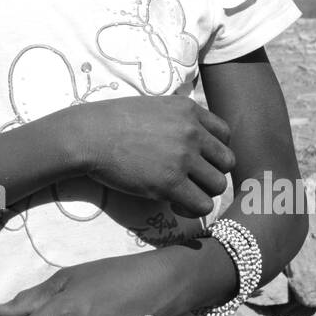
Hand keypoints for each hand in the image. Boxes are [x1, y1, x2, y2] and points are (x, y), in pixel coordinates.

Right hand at [76, 94, 234, 218]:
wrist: (88, 135)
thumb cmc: (111, 121)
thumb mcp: (153, 107)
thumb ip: (177, 118)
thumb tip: (189, 135)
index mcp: (189, 110)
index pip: (225, 134)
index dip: (215, 151)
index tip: (198, 160)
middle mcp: (192, 132)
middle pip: (227, 162)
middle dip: (212, 173)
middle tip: (192, 181)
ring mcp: (183, 158)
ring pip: (218, 185)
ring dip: (203, 193)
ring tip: (183, 195)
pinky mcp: (170, 183)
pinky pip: (202, 205)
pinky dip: (192, 209)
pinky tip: (174, 204)